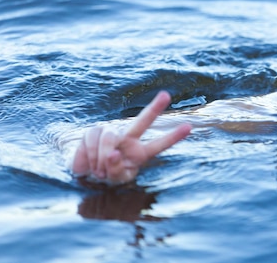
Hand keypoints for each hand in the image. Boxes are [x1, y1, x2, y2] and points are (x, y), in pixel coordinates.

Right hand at [72, 91, 191, 183]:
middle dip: (154, 108)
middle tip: (166, 95)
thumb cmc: (109, 175)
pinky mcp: (94, 131)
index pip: (159, 144)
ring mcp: (112, 132)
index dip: (173, 137)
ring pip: (109, 138)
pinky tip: (90, 163)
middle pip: (143, 121)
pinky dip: (90, 157)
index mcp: (140, 153)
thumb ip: (117, 170)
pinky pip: (92, 141)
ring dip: (101, 158)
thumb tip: (114, 153)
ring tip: (99, 170)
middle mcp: (129, 138)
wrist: (88, 172)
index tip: (188, 127)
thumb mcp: (117, 179)